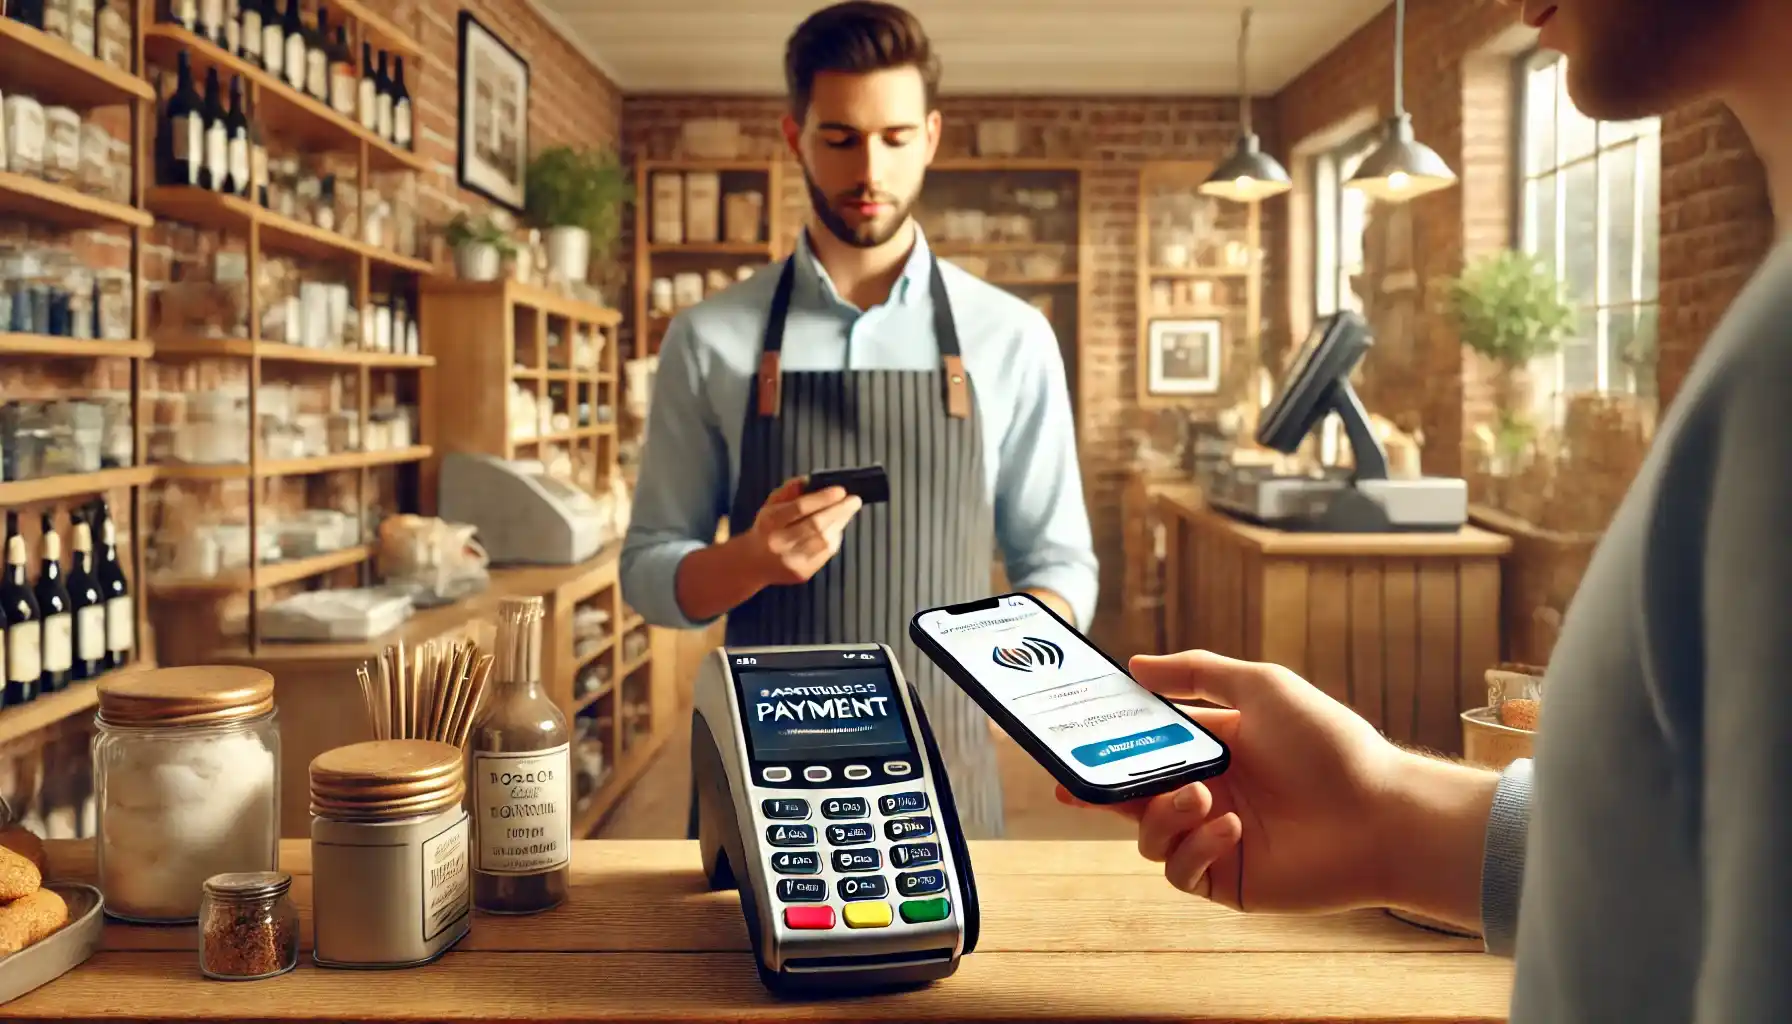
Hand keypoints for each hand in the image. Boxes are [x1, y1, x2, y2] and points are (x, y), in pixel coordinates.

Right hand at [741, 477, 862, 586]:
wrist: (753, 563)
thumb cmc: (767, 528)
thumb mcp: (771, 504)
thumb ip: (789, 490)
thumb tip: (811, 480)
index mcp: (770, 522)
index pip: (799, 508)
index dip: (822, 499)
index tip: (841, 490)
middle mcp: (779, 543)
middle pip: (816, 526)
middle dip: (839, 511)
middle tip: (854, 500)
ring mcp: (791, 561)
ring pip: (824, 541)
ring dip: (840, 524)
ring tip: (848, 511)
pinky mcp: (802, 573)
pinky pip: (826, 554)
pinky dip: (835, 539)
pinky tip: (836, 529)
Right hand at [1056, 650, 1430, 915]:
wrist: (1384, 813)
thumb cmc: (1332, 744)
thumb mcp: (1263, 687)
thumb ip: (1196, 673)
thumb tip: (1135, 665)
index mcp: (1213, 750)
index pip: (1143, 749)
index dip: (1103, 749)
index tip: (1065, 746)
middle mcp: (1209, 795)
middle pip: (1131, 797)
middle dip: (1098, 794)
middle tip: (1075, 789)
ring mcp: (1216, 840)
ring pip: (1149, 836)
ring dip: (1163, 814)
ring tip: (1202, 795)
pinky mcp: (1229, 880)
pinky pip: (1181, 870)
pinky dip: (1195, 847)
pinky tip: (1229, 828)